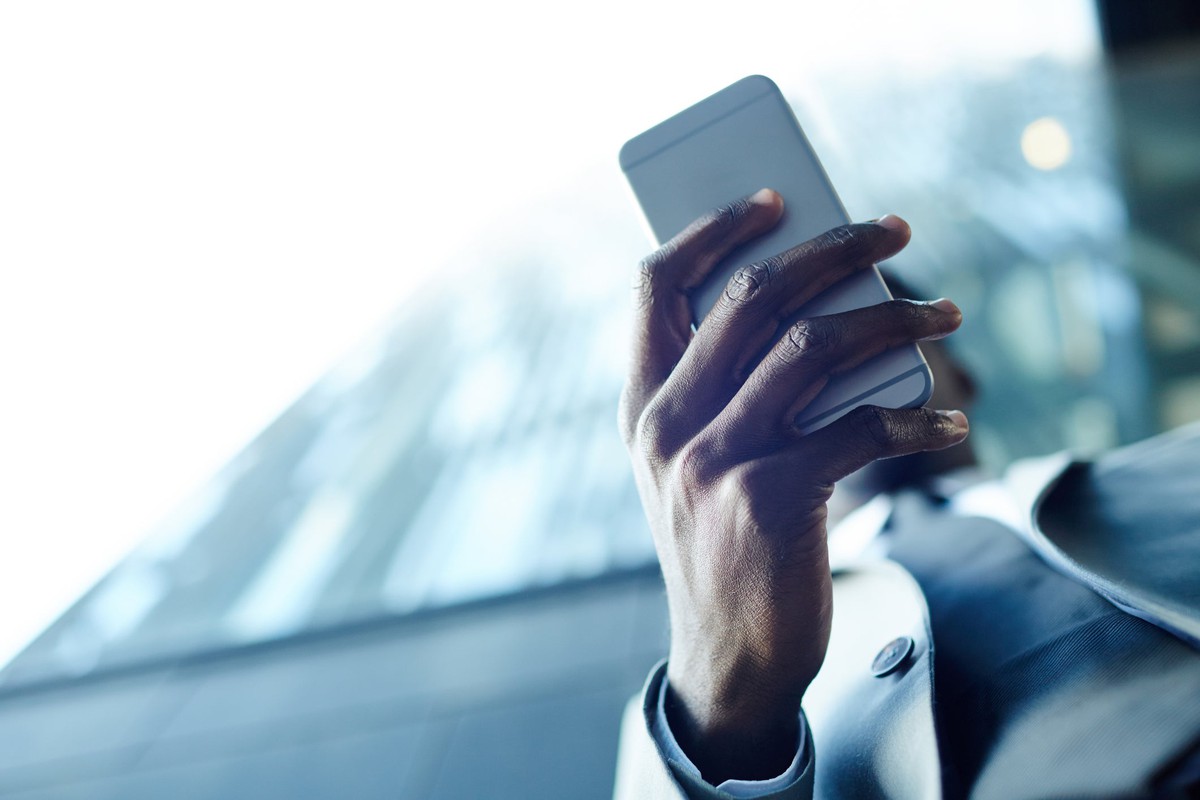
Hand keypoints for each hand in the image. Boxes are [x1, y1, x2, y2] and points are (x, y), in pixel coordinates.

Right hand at [618, 188, 968, 782]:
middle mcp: (665, 425)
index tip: (772, 198)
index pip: (656, 286)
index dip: (712, 229)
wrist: (728, 656)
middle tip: (894, 230)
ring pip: (812, 347)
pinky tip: (949, 425)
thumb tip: (827, 306)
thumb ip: (733, 389)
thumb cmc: (727, 541)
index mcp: (641, 405)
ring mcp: (710, 460)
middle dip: (830, 247)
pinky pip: (859, 429)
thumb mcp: (702, 460)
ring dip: (893, 320)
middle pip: (750, 296)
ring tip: (945, 315)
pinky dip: (917, 421)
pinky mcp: (767, 499)